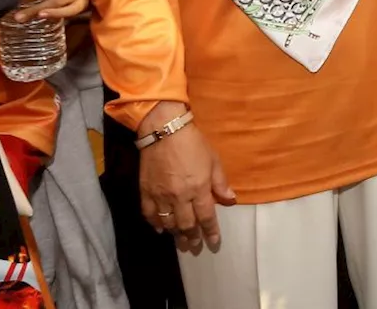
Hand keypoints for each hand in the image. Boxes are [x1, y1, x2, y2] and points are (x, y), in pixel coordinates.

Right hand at [137, 102, 235, 255]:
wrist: (164, 131)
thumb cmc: (193, 143)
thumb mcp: (214, 160)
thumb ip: (220, 183)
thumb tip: (231, 200)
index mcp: (199, 188)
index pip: (206, 216)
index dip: (211, 231)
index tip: (214, 241)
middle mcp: (180, 197)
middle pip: (186, 224)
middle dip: (192, 237)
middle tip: (194, 245)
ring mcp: (161, 196)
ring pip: (168, 223)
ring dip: (175, 234)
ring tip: (181, 241)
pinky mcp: (146, 192)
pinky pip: (149, 215)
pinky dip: (155, 225)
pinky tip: (160, 229)